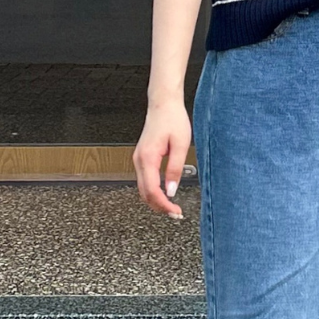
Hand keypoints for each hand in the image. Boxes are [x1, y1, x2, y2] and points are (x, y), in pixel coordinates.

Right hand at [133, 99, 191, 217]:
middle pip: (145, 194)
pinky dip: (153, 192)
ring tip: (172, 207)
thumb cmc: (172, 120)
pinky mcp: (142, 158)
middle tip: (176, 214)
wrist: (163, 104)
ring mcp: (138, 159)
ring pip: (143, 189)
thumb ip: (174, 169)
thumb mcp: (180, 146)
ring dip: (156, 201)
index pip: (152, 190)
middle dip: (159, 207)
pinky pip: (145, 181)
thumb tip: (171, 191)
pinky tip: (165, 195)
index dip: (164, 205)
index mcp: (147, 158)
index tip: (176, 212)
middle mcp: (139, 160)